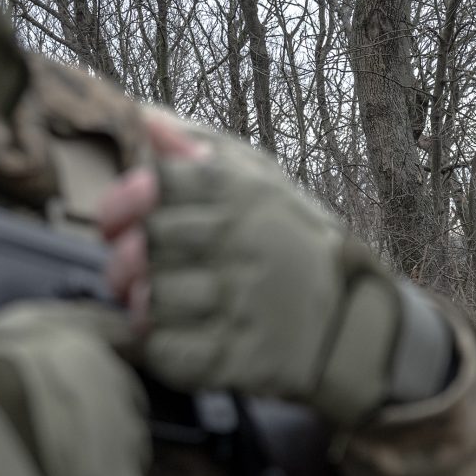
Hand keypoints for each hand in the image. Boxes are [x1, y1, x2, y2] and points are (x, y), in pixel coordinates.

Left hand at [99, 114, 451, 424]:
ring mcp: (245, 302)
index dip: (124, 204)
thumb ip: (194, 145)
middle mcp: (245, 242)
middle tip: (134, 271)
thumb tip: (139, 117)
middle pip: (146, 245)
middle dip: (128, 261)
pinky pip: (169, 353)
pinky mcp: (242, 359)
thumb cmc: (291, 240)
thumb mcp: (258, 178)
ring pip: (152, 301)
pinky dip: (161, 349)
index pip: (155, 186)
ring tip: (161, 305)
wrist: (353, 319)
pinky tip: (176, 338)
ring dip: (145, 307)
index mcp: (244, 193)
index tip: (121, 221)